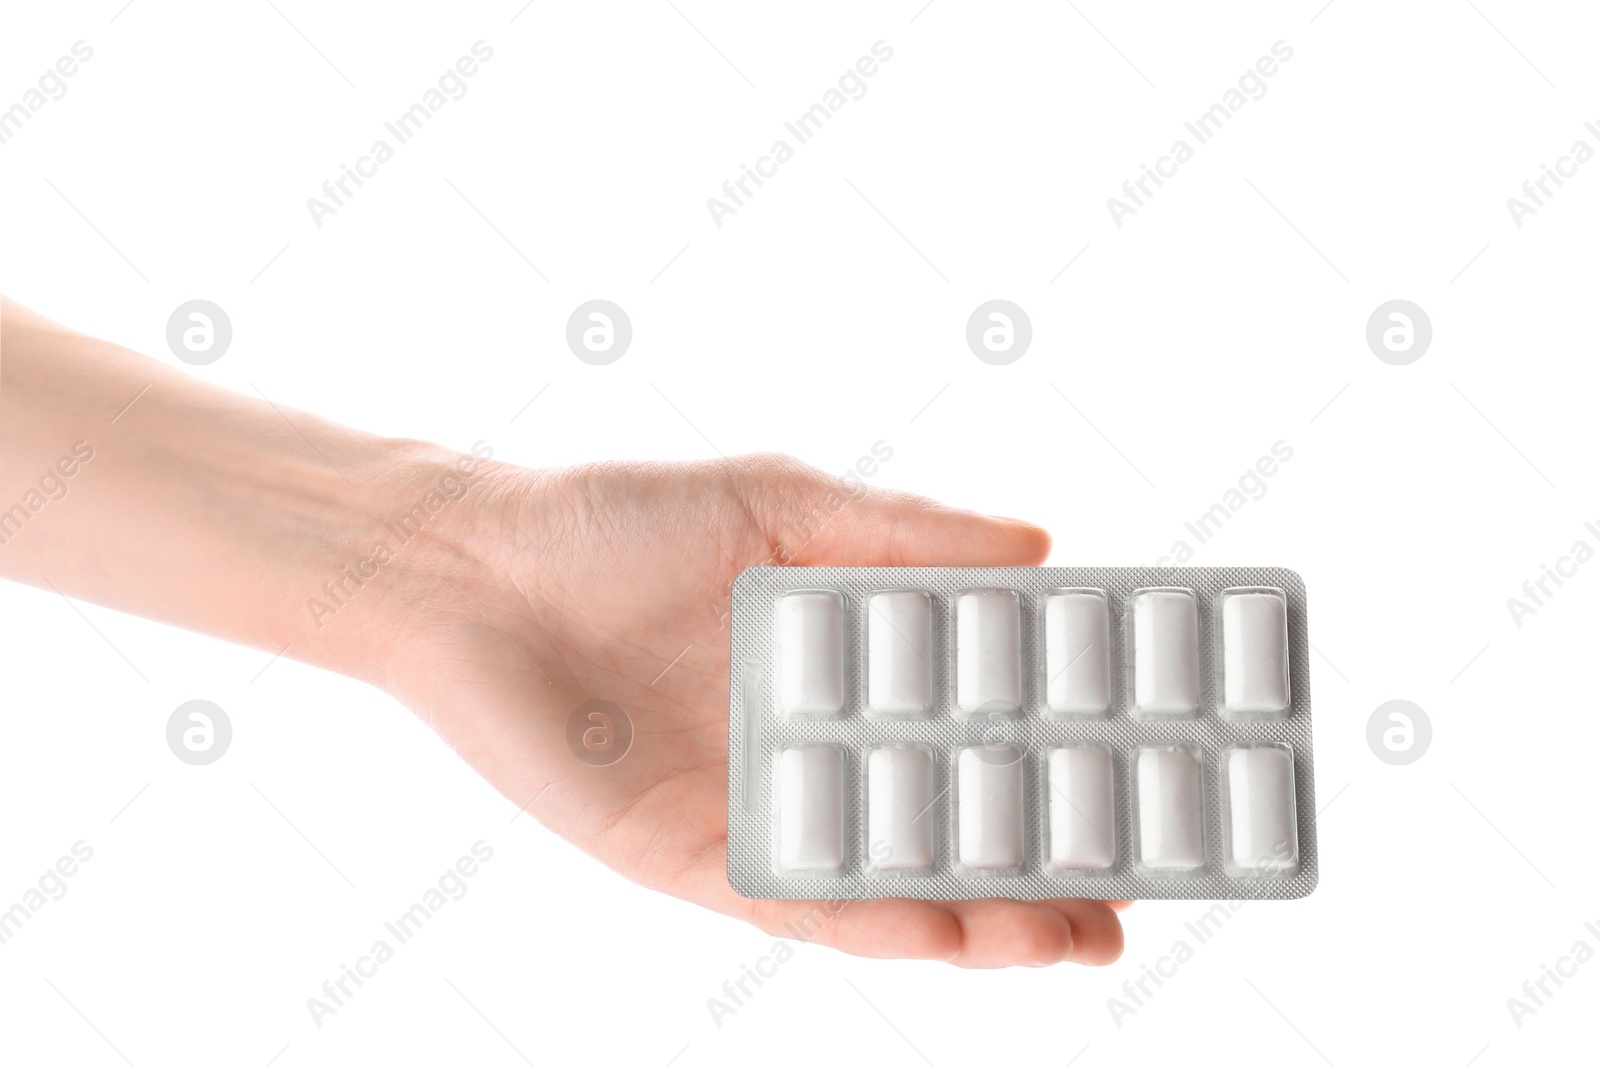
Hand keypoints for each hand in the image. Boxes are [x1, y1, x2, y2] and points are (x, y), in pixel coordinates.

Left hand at [389, 453, 1126, 966]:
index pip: (975, 727)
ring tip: (1076, 934)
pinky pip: (798, 905)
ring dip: (985, 916)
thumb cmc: (612, 520)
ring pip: (892, 885)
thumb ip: (902, 532)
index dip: (1060, 758)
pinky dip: (876, 923)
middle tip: (1133, 894)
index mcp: (845, 669)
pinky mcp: (695, 858)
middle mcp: (814, 751)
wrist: (470, 574)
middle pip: (950, 824)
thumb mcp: (775, 501)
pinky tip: (951, 932)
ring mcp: (759, 811)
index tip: (1147, 779)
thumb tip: (1043, 549)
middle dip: (1045, 868)